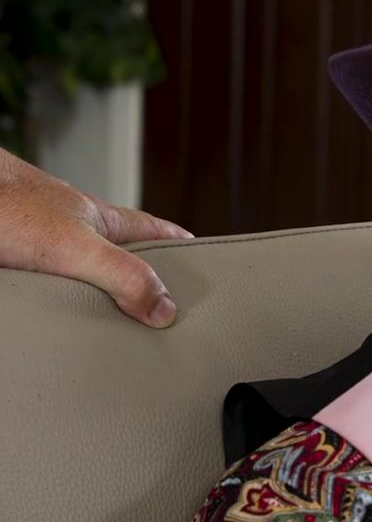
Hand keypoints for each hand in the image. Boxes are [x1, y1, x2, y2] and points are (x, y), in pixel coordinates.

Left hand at [0, 149, 192, 327]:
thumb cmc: (8, 203)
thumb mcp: (79, 247)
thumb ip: (124, 276)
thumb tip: (164, 309)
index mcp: (104, 222)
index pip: (156, 231)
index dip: (180, 243)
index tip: (201, 258)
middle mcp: (76, 230)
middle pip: (121, 253)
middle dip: (139, 275)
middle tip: (157, 301)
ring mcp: (43, 243)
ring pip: (81, 271)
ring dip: (92, 292)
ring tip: (107, 318)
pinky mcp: (15, 260)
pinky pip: (45, 285)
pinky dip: (53, 301)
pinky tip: (52, 315)